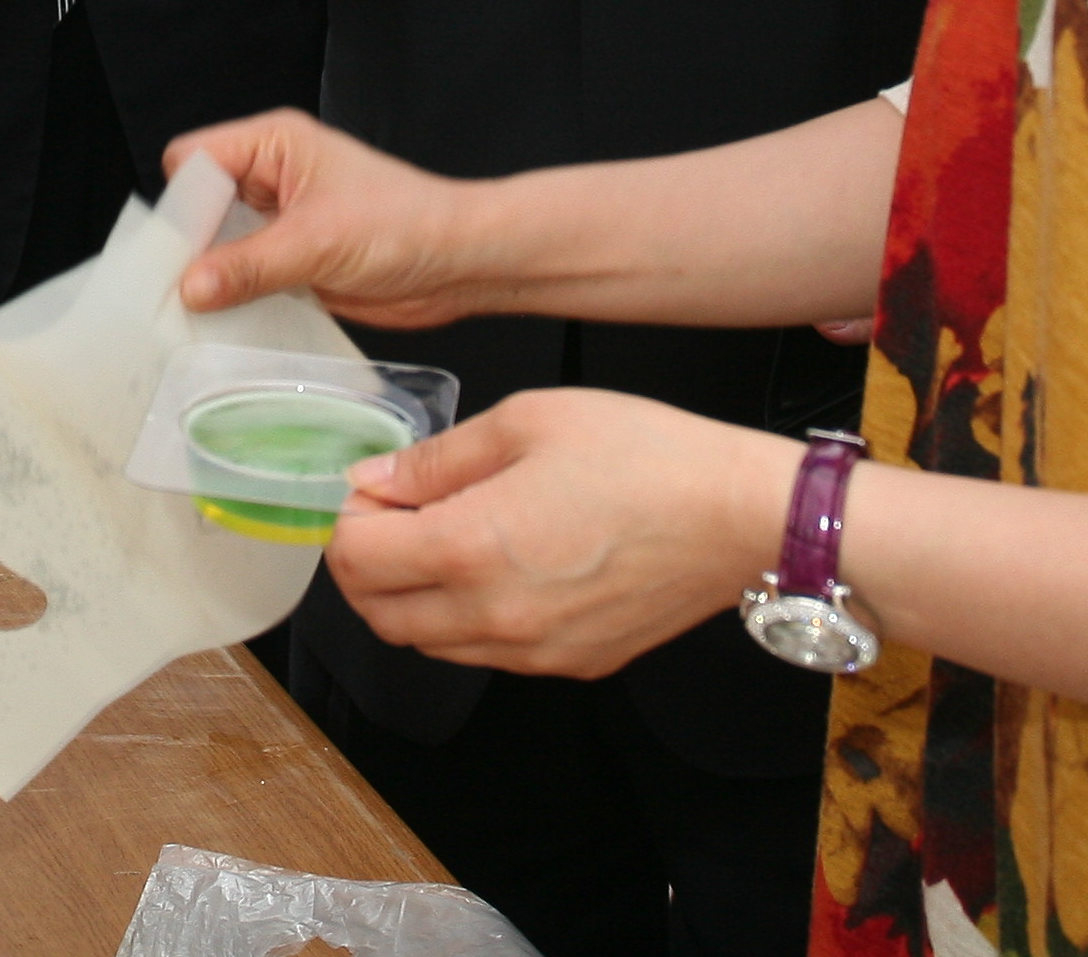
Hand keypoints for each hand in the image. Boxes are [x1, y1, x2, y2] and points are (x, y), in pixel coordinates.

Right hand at [170, 109, 502, 330]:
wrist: (461, 263)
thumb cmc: (409, 223)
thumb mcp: (319, 242)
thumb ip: (249, 264)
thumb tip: (190, 285)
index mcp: (274, 144)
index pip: (195, 160)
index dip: (182, 204)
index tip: (176, 253)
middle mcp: (271, 178)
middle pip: (200, 206)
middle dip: (191, 248)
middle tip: (181, 291)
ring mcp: (280, 222)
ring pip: (219, 247)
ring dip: (214, 280)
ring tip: (201, 314)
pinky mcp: (292, 262)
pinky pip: (245, 279)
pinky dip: (237, 301)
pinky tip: (232, 323)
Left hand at [327, 390, 790, 678]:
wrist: (739, 516)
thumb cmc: (645, 456)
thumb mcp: (527, 422)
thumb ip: (437, 459)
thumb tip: (375, 480)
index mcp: (470, 548)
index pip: (354, 559)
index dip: (349, 519)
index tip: (374, 490)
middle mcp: (492, 616)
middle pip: (378, 615)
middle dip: (366, 564)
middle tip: (395, 514)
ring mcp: (532, 653)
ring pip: (427, 643)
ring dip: (411, 596)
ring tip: (449, 535)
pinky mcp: (569, 666)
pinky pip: (485, 654)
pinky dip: (465, 618)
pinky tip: (499, 565)